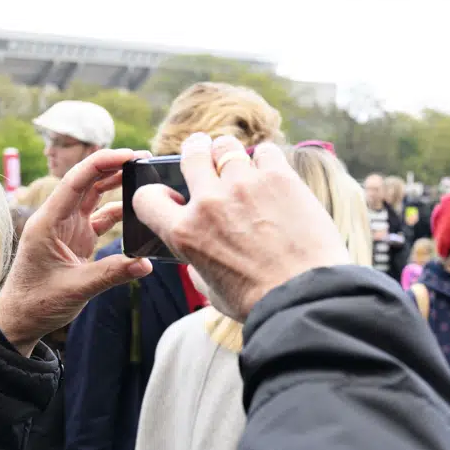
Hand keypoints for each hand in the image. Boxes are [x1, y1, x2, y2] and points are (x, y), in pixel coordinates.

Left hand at [0, 149, 151, 355]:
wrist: (21, 319)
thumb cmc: (37, 302)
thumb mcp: (75, 289)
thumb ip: (111, 274)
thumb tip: (145, 263)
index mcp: (48, 222)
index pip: (76, 181)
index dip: (102, 163)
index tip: (129, 155)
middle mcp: (57, 219)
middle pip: (87, 182)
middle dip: (113, 167)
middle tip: (143, 159)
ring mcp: (68, 228)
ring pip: (94, 196)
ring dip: (116, 185)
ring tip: (143, 177)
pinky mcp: (77, 239)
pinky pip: (100, 217)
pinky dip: (118, 212)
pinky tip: (137, 211)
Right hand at [131, 133, 349, 320]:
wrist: (304, 297)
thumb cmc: (258, 302)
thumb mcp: (211, 291)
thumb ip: (198, 267)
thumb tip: (198, 258)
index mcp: (185, 233)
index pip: (146, 198)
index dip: (155, 193)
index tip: (170, 194)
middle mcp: (209, 203)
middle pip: (192, 154)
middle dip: (195, 151)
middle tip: (202, 150)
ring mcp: (243, 185)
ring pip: (226, 147)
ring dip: (230, 153)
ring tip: (240, 162)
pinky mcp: (278, 177)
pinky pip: (266, 151)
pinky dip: (266, 160)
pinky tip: (272, 173)